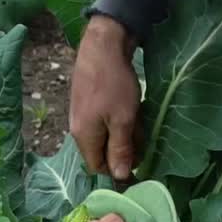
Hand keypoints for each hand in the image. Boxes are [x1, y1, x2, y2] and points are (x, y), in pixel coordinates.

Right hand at [70, 15, 139, 180]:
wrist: (103, 44)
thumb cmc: (114, 84)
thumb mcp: (123, 121)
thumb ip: (120, 149)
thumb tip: (119, 177)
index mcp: (84, 137)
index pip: (98, 167)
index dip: (118, 169)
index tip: (139, 163)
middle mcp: (79, 128)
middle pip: (103, 151)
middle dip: (124, 148)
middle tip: (143, 136)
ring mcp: (82, 113)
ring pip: (107, 134)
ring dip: (125, 132)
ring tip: (139, 118)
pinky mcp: (88, 101)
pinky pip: (106, 120)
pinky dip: (120, 118)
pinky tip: (132, 107)